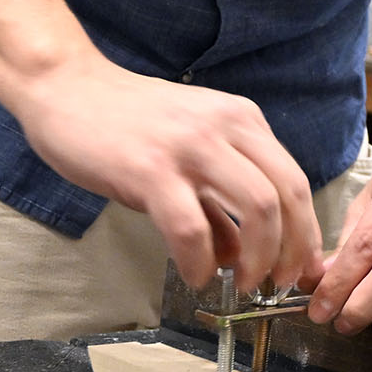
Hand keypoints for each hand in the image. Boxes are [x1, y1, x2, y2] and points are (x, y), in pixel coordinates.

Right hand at [6, 59, 320, 294]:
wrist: (65, 86)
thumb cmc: (125, 124)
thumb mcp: (188, 153)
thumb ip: (216, 200)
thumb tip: (236, 255)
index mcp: (242, 119)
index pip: (294, 180)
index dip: (305, 232)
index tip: (298, 267)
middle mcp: (226, 127)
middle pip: (287, 195)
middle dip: (290, 251)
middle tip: (275, 285)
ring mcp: (190, 146)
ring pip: (257, 208)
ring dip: (257, 259)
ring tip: (241, 285)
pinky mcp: (150, 168)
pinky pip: (192, 228)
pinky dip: (200, 262)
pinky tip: (193, 275)